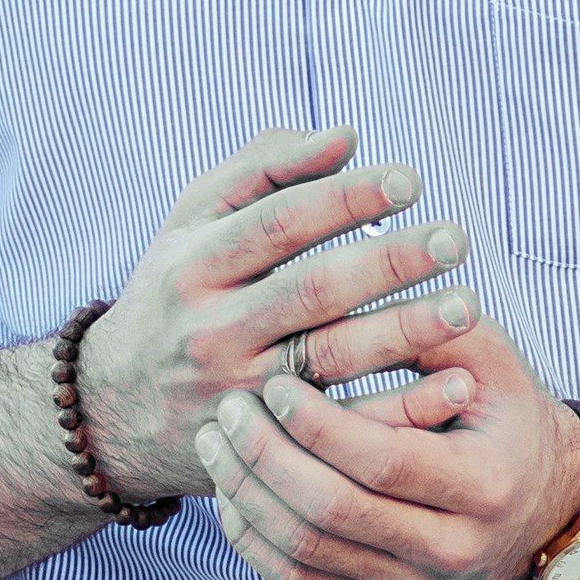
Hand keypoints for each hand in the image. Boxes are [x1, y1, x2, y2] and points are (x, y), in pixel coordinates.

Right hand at [75, 130, 475, 505]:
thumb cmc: (175, 293)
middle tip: (455, 240)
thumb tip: (346, 137)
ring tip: (466, 307)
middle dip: (388, 263)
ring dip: (404, 333)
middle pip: (311, 290)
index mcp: (197, 263)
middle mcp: (214, 328)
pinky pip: (340, 425)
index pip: (279, 223)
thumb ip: (265, 169)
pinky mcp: (266, 443)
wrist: (113, 410)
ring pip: (331, 359)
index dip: (347, 198)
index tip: (411, 181)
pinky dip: (398, 408)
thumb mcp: (193, 221)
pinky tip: (452, 386)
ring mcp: (239, 390)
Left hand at [191, 314, 579, 579]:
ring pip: (306, 553)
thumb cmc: (508, 415)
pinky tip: (231, 491)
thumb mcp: (493, 363)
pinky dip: (254, 540)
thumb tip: (354, 284)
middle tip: (230, 410)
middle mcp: (451, 548)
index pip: (383, 461)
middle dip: (267, 459)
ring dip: (249, 497)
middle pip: (333, 512)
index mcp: (483, 485)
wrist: (545, 505)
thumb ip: (433, 327)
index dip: (319, 424)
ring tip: (216, 443)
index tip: (275, 383)